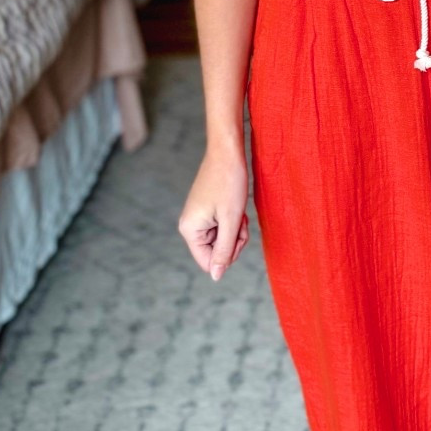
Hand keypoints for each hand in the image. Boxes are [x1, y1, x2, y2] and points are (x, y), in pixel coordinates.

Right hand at [178, 146, 249, 280]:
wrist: (227, 153)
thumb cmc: (229, 184)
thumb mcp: (231, 221)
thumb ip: (224, 250)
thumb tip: (216, 277)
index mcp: (190, 230)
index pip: (209, 262)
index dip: (228, 255)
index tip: (237, 235)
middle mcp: (190, 226)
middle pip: (216, 253)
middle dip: (233, 240)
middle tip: (240, 221)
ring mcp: (198, 219)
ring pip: (222, 241)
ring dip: (236, 231)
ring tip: (238, 212)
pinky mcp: (206, 212)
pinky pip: (222, 228)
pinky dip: (233, 221)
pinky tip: (236, 208)